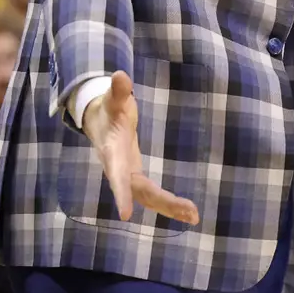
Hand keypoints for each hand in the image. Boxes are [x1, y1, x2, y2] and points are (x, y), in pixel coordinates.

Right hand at [81, 71, 198, 224]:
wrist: (99, 122)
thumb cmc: (108, 110)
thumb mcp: (112, 100)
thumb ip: (117, 91)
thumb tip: (121, 76)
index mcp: (111, 153)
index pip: (116, 175)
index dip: (120, 193)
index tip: (124, 215)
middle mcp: (119, 170)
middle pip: (141, 192)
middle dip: (164, 202)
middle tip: (192, 213)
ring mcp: (129, 177)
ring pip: (149, 198)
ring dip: (170, 208)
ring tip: (194, 216)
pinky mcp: (137, 179)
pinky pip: (153, 196)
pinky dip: (169, 204)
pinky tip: (187, 213)